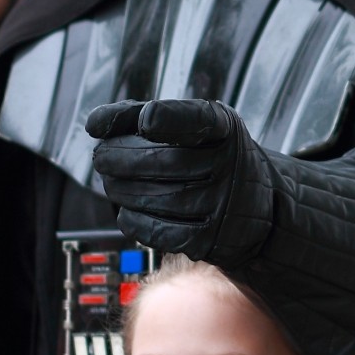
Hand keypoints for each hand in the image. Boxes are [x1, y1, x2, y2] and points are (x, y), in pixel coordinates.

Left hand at [86, 99, 277, 266]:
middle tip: (101, 157)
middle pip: (167, 161)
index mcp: (223, 129)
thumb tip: (97, 122)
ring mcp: (220, 204)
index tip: (144, 120)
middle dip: (122, 158)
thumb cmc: (212, 157)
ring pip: (159, 198)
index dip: (168, 118)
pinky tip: (126, 210)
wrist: (257, 207)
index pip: (196, 120)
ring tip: (110, 182)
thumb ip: (144, 116)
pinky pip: (162, 232)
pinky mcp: (209, 239)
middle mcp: (228, 165)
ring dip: (122, 190)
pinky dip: (135, 221)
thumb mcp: (193, 125)